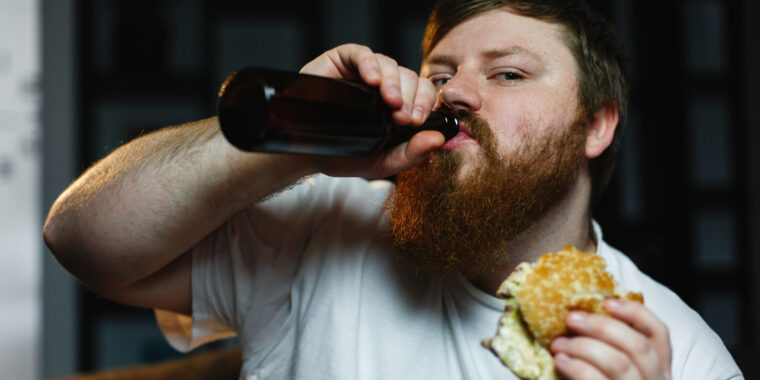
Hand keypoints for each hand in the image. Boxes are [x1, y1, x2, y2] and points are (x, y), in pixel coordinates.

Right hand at [299, 44, 443, 177]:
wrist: (307, 153)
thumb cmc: (344, 156)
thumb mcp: (382, 162)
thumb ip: (412, 154)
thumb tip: (438, 140)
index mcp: (398, 106)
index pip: (423, 94)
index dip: (424, 103)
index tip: (414, 121)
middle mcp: (384, 87)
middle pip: (410, 77)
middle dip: (411, 96)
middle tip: (402, 116)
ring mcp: (364, 73)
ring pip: (390, 64)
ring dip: (393, 82)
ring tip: (389, 101)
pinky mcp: (343, 61)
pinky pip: (362, 53)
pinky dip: (370, 64)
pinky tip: (371, 80)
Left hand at [549, 299, 671, 379]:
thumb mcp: (620, 372)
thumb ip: (613, 349)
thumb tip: (583, 317)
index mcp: (659, 370)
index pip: (659, 334)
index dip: (635, 312)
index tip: (606, 301)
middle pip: (637, 346)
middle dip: (601, 326)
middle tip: (571, 319)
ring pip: (619, 364)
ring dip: (584, 347)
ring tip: (558, 344)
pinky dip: (577, 368)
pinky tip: (560, 362)